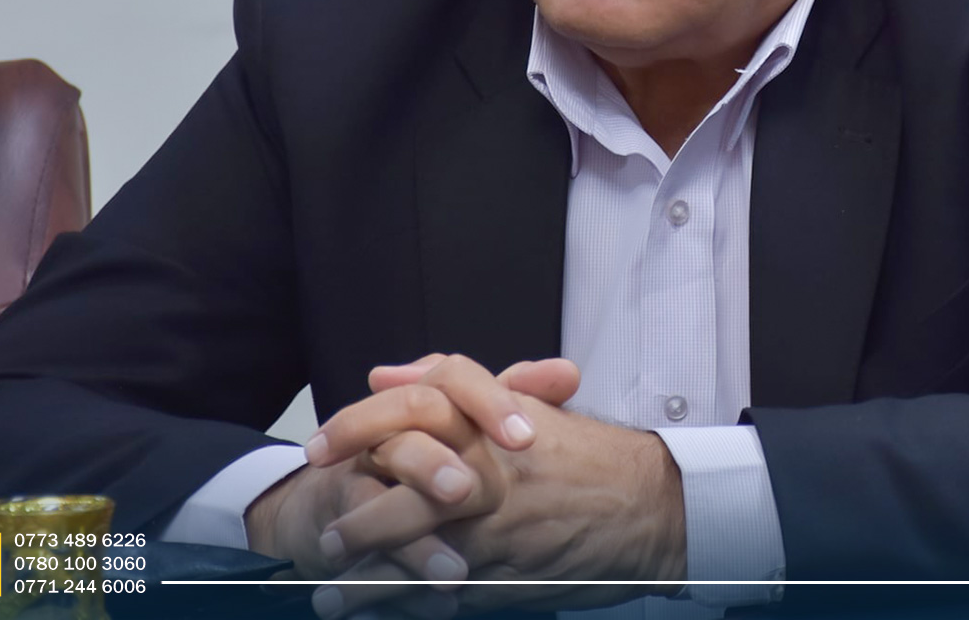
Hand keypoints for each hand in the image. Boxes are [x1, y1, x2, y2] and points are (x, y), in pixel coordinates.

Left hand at [310, 354, 687, 615]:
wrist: (650, 506)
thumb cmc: (588, 459)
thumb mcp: (524, 406)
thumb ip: (454, 385)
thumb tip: (385, 372)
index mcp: (488, 421)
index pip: (407, 408)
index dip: (355, 428)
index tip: (318, 449)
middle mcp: (488, 467)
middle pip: (400, 485)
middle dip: (353, 516)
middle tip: (321, 535)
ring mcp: (497, 523)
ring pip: (415, 546)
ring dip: (365, 578)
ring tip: (329, 595)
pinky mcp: (508, 571)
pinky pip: (443, 590)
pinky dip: (404, 605)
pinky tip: (375, 616)